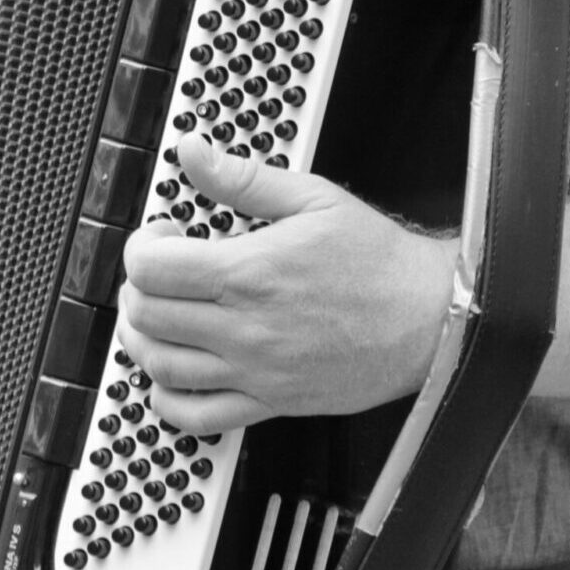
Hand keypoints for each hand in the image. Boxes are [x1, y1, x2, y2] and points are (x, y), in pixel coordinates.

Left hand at [116, 133, 453, 434]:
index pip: (152, 268)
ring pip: (159, 366)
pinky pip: (195, 416)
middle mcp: (245, 328)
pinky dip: (166, 398)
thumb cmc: (380, 264)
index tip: (161, 237)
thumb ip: (242, 178)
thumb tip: (194, 152)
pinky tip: (173, 372)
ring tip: (158, 315)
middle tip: (160, 271)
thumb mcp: (313, 199)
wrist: (431, 320)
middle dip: (138, 287)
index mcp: (251, 273)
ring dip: (142, 338)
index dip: (142, 246)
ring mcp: (254, 372)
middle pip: (147, 314)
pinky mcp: (268, 403)